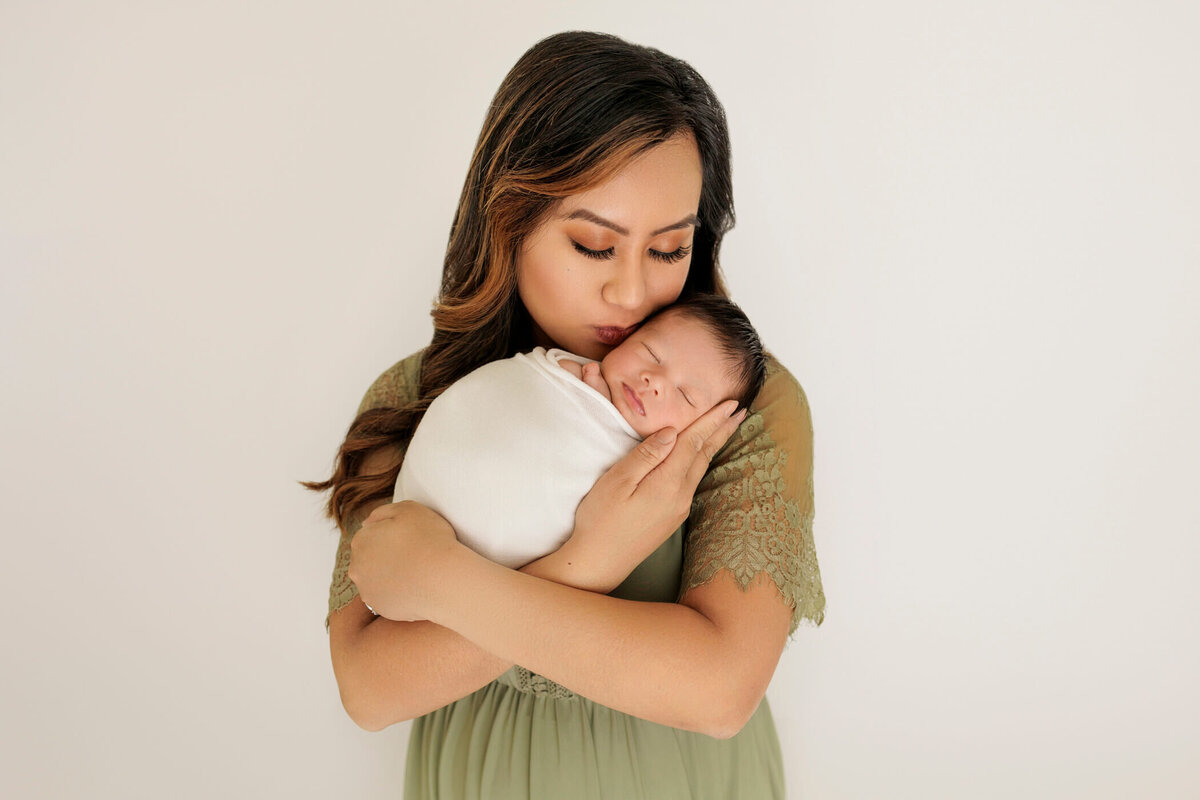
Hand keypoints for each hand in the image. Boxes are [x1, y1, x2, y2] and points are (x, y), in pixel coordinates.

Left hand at [348, 500, 462, 621]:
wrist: (443, 579)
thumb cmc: (430, 540)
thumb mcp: (409, 509)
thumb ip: (382, 512)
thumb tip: (366, 523)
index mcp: (361, 540)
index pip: (371, 535)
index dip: (392, 536)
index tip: (410, 540)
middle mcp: (357, 566)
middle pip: (369, 558)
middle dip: (386, 556)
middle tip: (412, 556)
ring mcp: (367, 590)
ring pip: (376, 579)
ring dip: (389, 575)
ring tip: (414, 573)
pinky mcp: (379, 608)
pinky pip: (387, 597)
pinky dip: (397, 592)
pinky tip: (414, 588)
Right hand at [567, 399, 746, 589]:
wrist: (600, 562)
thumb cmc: (600, 520)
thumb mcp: (617, 481)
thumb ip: (646, 455)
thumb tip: (672, 432)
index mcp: (667, 482)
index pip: (694, 442)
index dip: (712, 420)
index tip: (730, 403)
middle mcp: (680, 496)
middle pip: (704, 454)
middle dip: (722, 430)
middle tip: (740, 410)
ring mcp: (678, 508)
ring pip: (701, 467)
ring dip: (714, 444)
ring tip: (727, 428)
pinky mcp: (672, 516)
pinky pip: (693, 480)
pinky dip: (701, 460)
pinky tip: (700, 456)